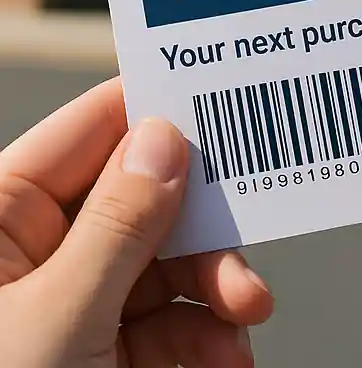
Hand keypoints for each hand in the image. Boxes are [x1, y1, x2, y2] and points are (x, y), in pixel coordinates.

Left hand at [0, 79, 272, 366]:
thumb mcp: (53, 322)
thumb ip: (117, 226)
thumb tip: (166, 139)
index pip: (91, 131)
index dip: (159, 108)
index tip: (228, 98)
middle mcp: (38, 250)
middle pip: (148, 196)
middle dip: (205, 228)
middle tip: (245, 245)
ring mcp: (75, 299)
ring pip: (170, 259)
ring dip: (218, 290)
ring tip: (244, 320)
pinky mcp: (103, 348)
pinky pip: (172, 317)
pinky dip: (209, 335)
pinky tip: (227, 357)